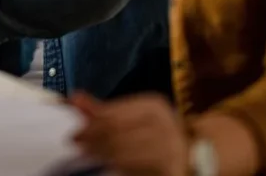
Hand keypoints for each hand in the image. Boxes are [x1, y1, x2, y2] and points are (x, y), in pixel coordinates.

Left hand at [69, 92, 187, 175]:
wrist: (191, 153)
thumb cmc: (154, 132)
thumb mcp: (132, 116)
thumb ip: (103, 110)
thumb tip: (74, 98)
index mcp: (153, 106)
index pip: (114, 114)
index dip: (91, 123)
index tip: (75, 132)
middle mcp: (164, 123)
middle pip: (118, 132)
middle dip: (93, 140)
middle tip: (76, 143)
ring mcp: (170, 146)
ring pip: (125, 152)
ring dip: (102, 154)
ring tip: (88, 154)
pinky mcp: (172, 167)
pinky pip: (137, 168)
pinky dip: (119, 166)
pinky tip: (107, 165)